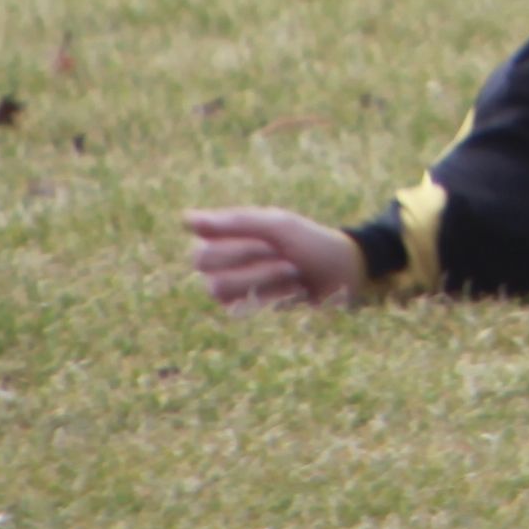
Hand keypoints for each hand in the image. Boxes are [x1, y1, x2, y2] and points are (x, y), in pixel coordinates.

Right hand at [181, 206, 367, 313]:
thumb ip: (235, 223)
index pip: (199, 252)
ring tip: (292, 272)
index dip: (232, 247)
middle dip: (249, 259)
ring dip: (263, 278)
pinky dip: (272, 296)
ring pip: (220, 290)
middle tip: (281, 254)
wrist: (342, 273)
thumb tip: (186, 219)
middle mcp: (224, 263)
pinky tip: (293, 290)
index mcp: (228, 237)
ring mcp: (234, 288)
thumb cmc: (310, 243)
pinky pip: (241, 308)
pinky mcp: (248, 309)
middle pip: (207, 270)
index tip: (265, 240)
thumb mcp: (278, 227)